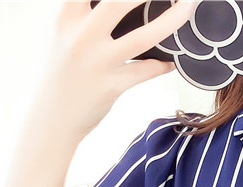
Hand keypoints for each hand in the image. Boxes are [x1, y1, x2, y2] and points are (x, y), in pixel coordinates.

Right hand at [35, 0, 197, 142]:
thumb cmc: (62, 72)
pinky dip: (162, 64)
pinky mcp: (111, 86)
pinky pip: (147, 70)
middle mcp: (80, 36)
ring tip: (190, 5)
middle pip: (120, 0)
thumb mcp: (64, 33)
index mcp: (66, 16)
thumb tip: (124, 4)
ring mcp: (97, 62)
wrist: (52, 119)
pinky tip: (171, 60)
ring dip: (173, 19)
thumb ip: (85, 11)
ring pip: (143, 37)